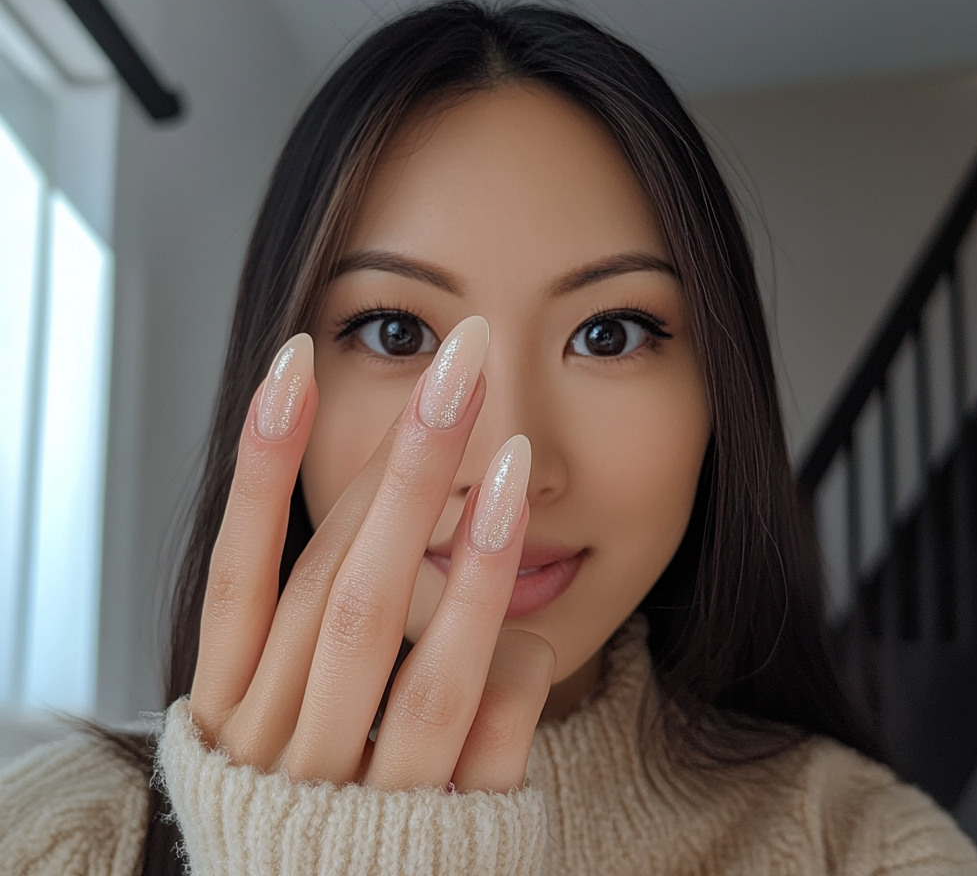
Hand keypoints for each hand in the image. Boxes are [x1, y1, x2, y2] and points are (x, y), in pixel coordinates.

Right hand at [188, 317, 555, 793]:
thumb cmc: (301, 805)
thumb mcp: (269, 717)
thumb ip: (295, 622)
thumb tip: (371, 496)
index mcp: (229, 716)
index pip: (244, 569)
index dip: (266, 462)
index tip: (299, 359)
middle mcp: (283, 753)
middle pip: (338, 589)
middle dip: (400, 468)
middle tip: (455, 363)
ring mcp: (359, 794)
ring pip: (405, 658)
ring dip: (462, 551)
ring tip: (509, 454)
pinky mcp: (437, 830)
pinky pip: (478, 739)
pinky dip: (507, 668)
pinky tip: (536, 602)